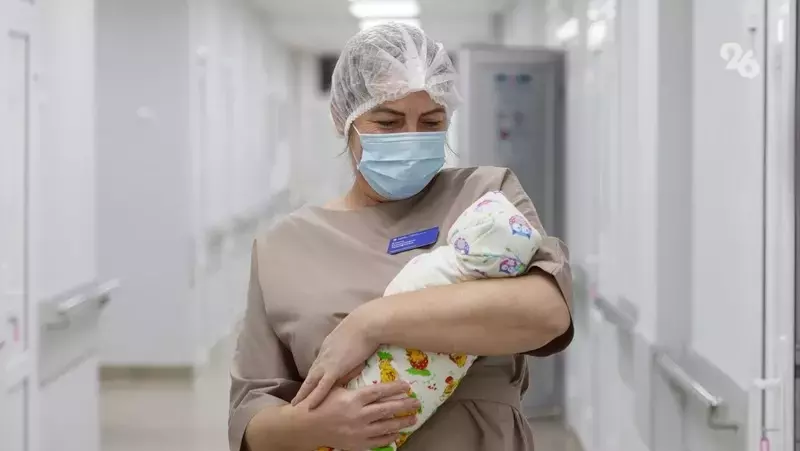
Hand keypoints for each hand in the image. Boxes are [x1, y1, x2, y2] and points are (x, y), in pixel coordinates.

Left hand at [293, 314, 376, 407]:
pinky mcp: (333, 370)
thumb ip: (351, 347)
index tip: (310, 381)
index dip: (314, 373)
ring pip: (311, 381)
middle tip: (297, 396)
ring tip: (296, 404)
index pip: (319, 363)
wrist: (367, 324)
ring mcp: (327, 362)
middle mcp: (324, 354)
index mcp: (329, 345)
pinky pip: (321, 387)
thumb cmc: (366, 327)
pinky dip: (314, 397)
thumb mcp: (354, 338)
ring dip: (303, 394)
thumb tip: (355, 356)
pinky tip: (308, 406)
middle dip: (305, 385)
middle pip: (312, 373)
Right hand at [303, 382, 418, 449]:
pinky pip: (377, 441)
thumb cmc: (319, 403)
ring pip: (385, 426)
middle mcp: (358, 415)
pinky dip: (389, 437)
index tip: (407, 386)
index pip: (379, 392)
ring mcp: (358, 431)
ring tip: (413, 418)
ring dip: (401, 422)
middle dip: (404, 405)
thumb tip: (362, 361)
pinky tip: (398, 434)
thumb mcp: (334, 386)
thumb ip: (349, 375)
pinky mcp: (356, 443)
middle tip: (417, 402)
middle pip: (387, 409)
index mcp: (353, 399)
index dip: (395, 388)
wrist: (305, 426)